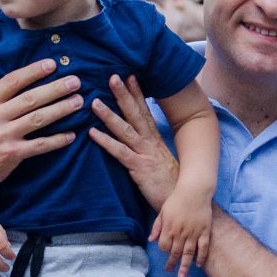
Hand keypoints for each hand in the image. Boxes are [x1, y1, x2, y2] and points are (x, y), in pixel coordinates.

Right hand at [0, 58, 82, 198]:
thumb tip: (26, 82)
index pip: (12, 81)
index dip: (34, 71)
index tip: (53, 64)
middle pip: (30, 98)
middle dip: (56, 88)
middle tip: (75, 81)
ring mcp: (2, 135)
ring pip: (38, 118)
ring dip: (61, 109)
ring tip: (78, 102)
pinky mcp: (11, 154)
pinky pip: (40, 145)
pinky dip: (57, 140)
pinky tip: (71, 135)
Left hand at [87, 74, 178, 207]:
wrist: (184, 200)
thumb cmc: (171, 184)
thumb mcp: (161, 161)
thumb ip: (150, 149)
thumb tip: (140, 142)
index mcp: (155, 139)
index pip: (145, 111)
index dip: (137, 93)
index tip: (129, 75)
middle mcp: (150, 142)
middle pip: (136, 113)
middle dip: (124, 94)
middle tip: (112, 76)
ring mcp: (145, 154)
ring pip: (125, 129)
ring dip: (109, 114)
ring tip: (94, 102)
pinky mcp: (140, 168)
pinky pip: (120, 152)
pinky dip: (106, 141)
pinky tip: (92, 133)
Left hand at [150, 191, 210, 276]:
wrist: (194, 191)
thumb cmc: (177, 200)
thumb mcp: (162, 212)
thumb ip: (156, 227)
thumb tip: (150, 240)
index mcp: (169, 228)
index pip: (164, 246)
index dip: (164, 250)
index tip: (166, 251)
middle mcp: (180, 233)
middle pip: (175, 253)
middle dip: (172, 264)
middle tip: (171, 272)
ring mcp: (193, 233)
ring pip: (188, 254)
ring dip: (185, 266)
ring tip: (182, 276)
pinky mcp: (204, 232)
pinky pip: (203, 248)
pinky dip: (201, 257)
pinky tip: (198, 265)